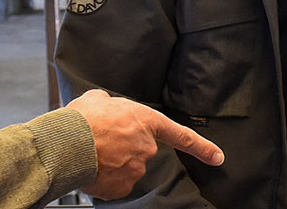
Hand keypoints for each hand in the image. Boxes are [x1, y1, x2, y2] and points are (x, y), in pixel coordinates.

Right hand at [65, 89, 224, 197]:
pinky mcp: (121, 187)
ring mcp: (136, 169)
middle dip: (123, 148)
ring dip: (112, 162)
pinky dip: (104, 179)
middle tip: (101, 140)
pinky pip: (114, 184)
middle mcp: (146, 148)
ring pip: (125, 168)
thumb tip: (106, 105)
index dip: (202, 147)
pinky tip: (92, 167)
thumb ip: (111, 103)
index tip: (218, 157)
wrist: (68, 143)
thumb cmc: (83, 119)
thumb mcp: (99, 98)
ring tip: (92, 152)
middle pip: (140, 151)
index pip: (181, 136)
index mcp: (147, 122)